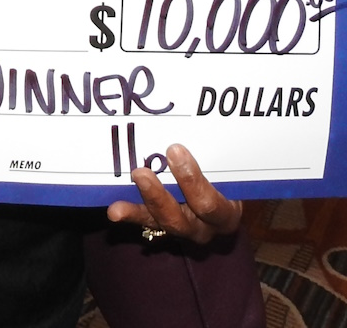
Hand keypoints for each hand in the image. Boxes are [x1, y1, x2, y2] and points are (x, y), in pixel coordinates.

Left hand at [106, 143, 241, 243]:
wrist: (229, 207)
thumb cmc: (230, 181)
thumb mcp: (232, 174)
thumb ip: (219, 160)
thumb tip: (209, 118)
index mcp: (224, 215)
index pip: (210, 205)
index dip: (192, 182)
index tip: (174, 150)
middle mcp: (202, 228)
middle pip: (180, 219)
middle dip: (159, 196)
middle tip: (141, 172)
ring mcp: (182, 228)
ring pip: (159, 221)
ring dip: (140, 204)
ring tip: (121, 197)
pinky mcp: (163, 225)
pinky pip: (146, 221)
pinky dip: (130, 214)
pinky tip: (114, 211)